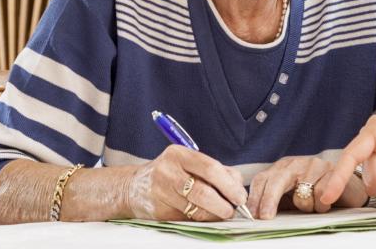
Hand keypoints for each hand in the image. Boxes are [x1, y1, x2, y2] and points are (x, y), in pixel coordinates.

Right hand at [124, 145, 246, 220]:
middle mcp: (167, 171)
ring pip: (196, 209)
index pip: (210, 168)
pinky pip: (187, 219)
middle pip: (203, 191)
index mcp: (178, 154)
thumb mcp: (188, 163)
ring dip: (214, 215)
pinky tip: (203, 216)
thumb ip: (215, 171)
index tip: (240, 196)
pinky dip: (200, 220)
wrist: (135, 188)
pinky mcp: (159, 212)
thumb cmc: (170, 174)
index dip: (229, 185)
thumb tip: (238, 186)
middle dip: (224, 204)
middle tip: (233, 210)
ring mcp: (161, 193)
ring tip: (221, 213)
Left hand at [247, 156, 368, 218]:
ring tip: (313, 206)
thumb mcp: (290, 197)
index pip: (262, 179)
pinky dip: (321, 205)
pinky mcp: (331, 170)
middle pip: (276, 180)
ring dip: (306, 206)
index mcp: (281, 168)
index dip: (255, 197)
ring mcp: (314, 164)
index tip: (253, 215)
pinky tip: (326, 202)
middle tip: (266, 217)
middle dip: (269, 200)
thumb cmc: (315, 195)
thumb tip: (255, 215)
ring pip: (301, 193)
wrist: (347, 187)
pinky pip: (320, 195)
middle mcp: (295, 163)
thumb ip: (274, 201)